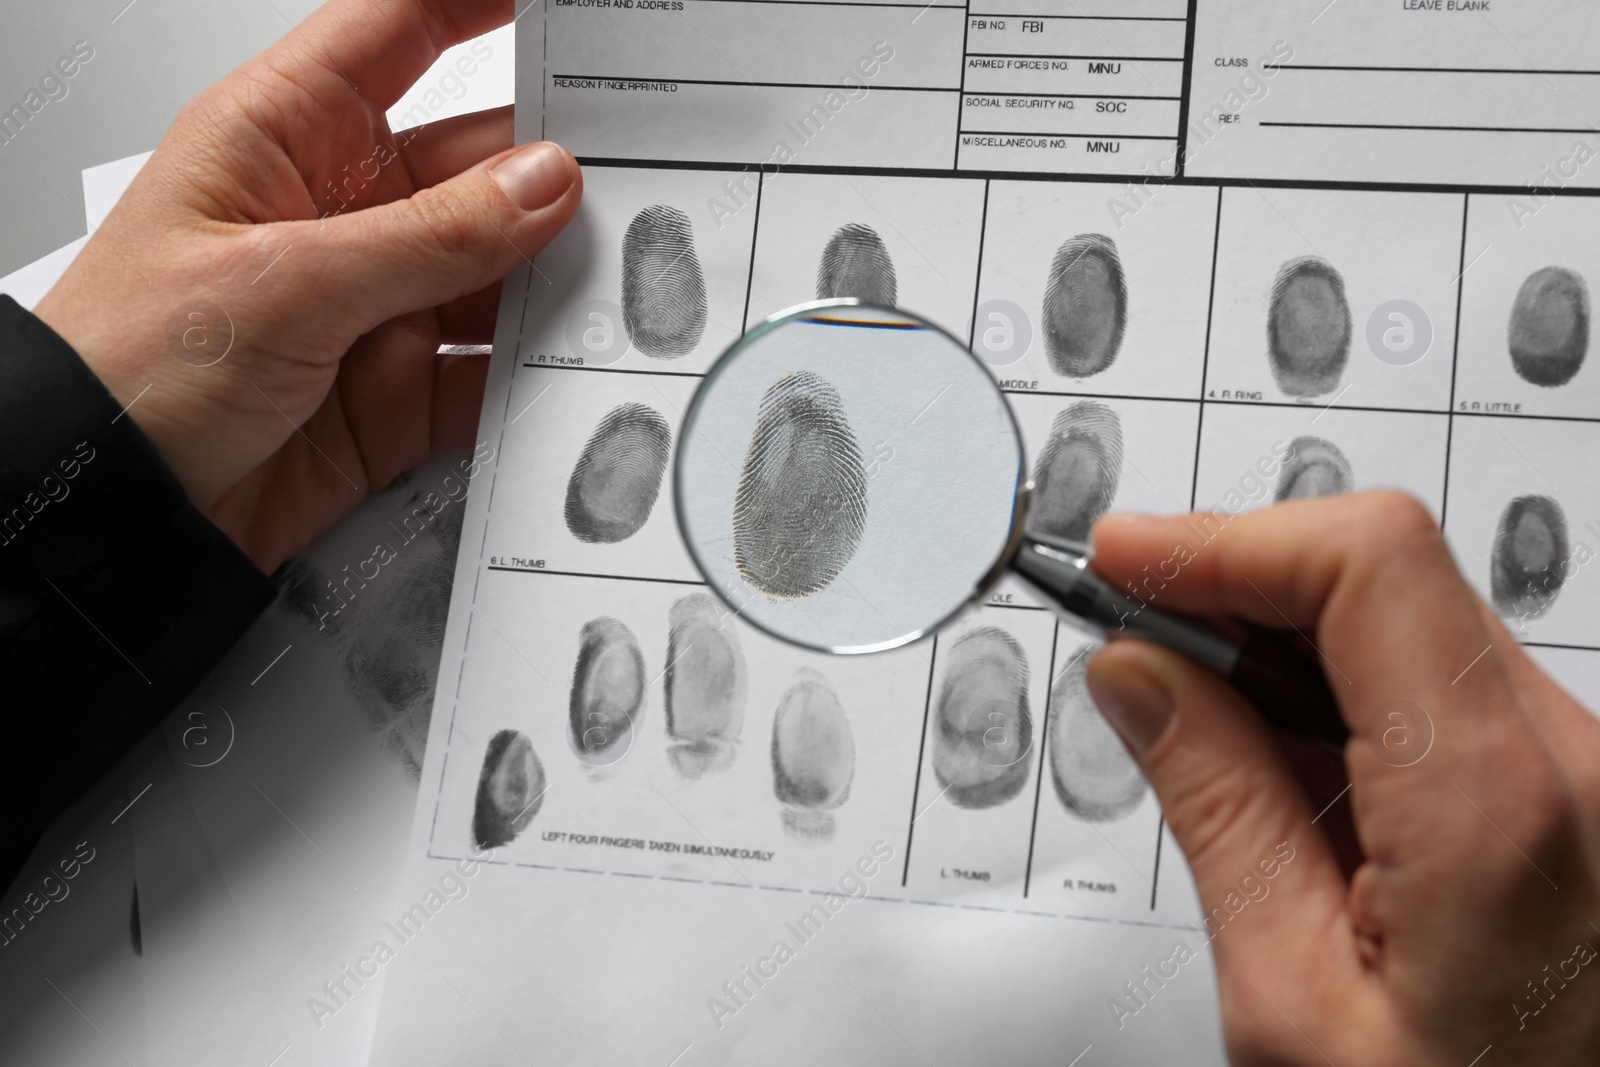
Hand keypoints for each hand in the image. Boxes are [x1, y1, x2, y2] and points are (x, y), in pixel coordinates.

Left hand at [34, 0, 579, 571]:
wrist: (108, 512)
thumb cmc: (130, 369)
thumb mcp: (285, 284)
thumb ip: (430, 238)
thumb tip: (545, 184)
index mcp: (286, 136)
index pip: (397, 29)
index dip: (481, 2)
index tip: (573, 11)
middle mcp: (340, 211)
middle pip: (478, 163)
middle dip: (557, 174)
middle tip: (639, 182)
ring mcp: (376, 302)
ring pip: (500, 271)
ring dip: (557, 281)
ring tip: (622, 284)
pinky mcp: (399, 389)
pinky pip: (491, 370)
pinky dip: (537, 373)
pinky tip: (575, 368)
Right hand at [1087, 492, 1599, 1064]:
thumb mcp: (1290, 999)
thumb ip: (1216, 808)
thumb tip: (1141, 671)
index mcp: (1497, 809)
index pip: (1366, 563)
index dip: (1226, 541)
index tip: (1125, 561)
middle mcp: (1576, 766)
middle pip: (1385, 575)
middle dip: (1238, 585)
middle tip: (1128, 636)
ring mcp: (1587, 774)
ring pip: (1410, 619)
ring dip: (1282, 641)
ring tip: (1191, 716)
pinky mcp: (1575, 791)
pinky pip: (1440, 682)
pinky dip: (1340, 690)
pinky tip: (1277, 760)